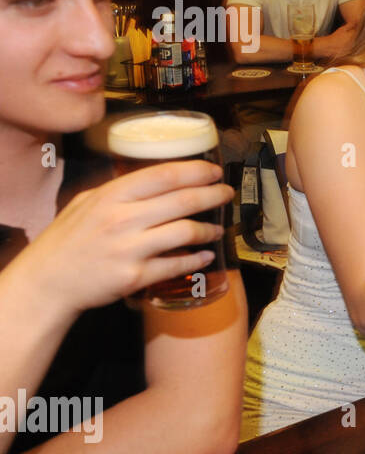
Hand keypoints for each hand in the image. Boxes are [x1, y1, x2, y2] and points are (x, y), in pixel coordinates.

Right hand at [16, 161, 231, 315]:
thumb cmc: (67, 240)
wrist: (47, 282)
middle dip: (213, 195)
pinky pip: (176, 264)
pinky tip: (206, 256)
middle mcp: (122, 219)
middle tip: (228, 193)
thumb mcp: (87, 203)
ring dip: (209, 229)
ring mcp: (129, 249)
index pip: (164, 176)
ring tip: (218, 229)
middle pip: (182, 200)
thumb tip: (157, 180)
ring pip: (185, 231)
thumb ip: (120, 190)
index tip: (215, 172)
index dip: (196, 171)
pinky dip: (196, 259)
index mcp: (111, 196)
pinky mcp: (134, 276)